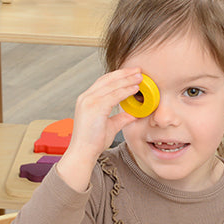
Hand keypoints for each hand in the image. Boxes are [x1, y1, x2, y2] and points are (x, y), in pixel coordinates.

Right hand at [56, 68, 140, 191]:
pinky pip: (113, 95)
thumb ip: (120, 118)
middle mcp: (86, 97)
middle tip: (138, 70)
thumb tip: (132, 114)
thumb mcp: (110, 127)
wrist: (83, 153)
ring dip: (127, 80)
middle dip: (124, 73)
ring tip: (140, 77)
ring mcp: (89, 101)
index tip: (131, 74)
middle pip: (107, 79)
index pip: (103, 82)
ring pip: (111, 85)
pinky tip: (134, 89)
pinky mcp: (94, 107)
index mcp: (87, 100)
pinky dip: (125, 91)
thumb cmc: (93, 142)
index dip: (118, 76)